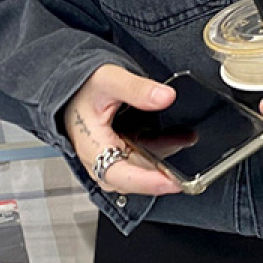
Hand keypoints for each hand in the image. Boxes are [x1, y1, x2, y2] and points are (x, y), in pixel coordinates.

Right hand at [63, 65, 181, 196]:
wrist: (72, 86)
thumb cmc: (80, 88)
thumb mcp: (108, 80)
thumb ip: (136, 89)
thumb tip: (166, 97)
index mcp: (92, 148)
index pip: (120, 175)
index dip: (147, 182)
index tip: (172, 181)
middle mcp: (102, 159)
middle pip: (137, 176)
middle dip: (165, 170)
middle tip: (191, 163)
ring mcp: (113, 156)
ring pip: (145, 166)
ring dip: (168, 156)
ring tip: (188, 137)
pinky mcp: (123, 150)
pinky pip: (147, 155)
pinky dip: (164, 147)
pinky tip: (181, 136)